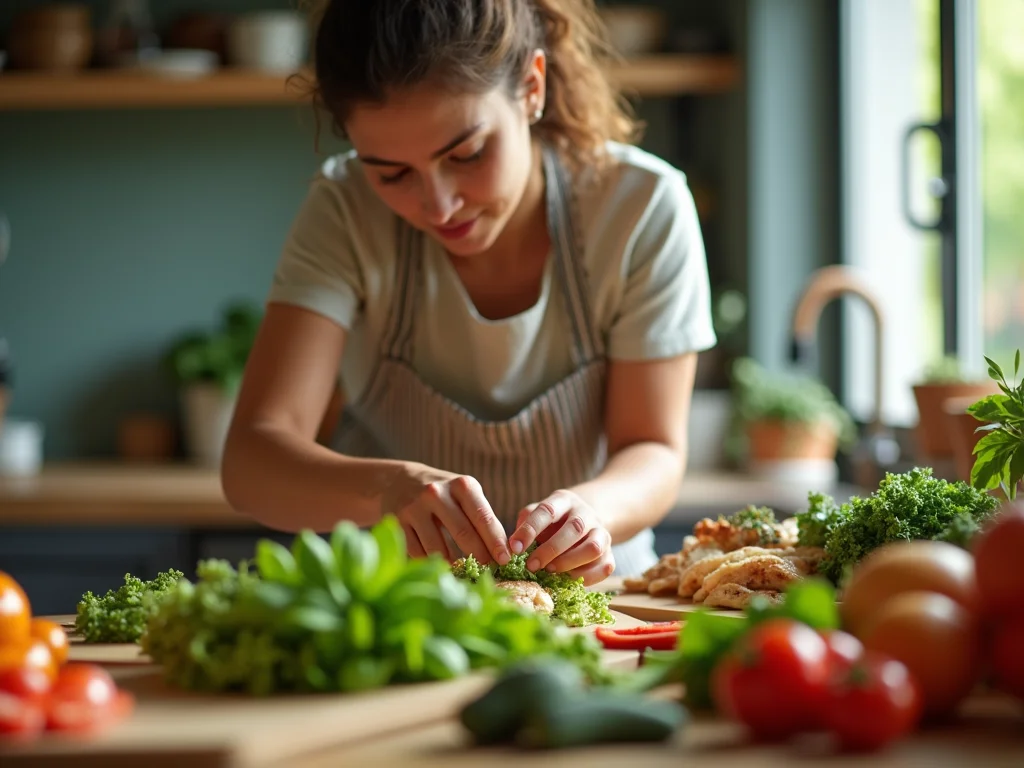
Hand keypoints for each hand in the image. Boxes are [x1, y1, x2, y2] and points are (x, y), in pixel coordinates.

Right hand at [388, 463, 510, 565]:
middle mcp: (437, 493)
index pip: (483, 517)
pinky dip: (431, 561)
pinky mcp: (397, 522)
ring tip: (461, 568)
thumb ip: (481, 518)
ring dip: (453, 563)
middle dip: (479, 556)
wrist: (398, 480)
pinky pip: (418, 553)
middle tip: (488, 570)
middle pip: (463, 533)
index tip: (506, 560)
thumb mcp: (464, 495)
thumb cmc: (443, 494)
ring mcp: (414, 507)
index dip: (495, 541)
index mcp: (461, 485)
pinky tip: (438, 562)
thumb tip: (501, 552)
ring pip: (439, 548)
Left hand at [509, 490, 614, 585]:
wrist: (586, 518)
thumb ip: (525, 523)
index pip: (547, 510)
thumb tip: (511, 544)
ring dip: (570, 563)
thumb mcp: (538, 514)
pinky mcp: (610, 552)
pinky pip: (604, 567)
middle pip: (574, 528)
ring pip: (593, 548)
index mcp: (564, 500)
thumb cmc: (553, 521)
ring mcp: (601, 532)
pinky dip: (586, 577)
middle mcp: (586, 514)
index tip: (515, 548)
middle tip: (531, 566)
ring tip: (550, 571)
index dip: (530, 530)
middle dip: (550, 550)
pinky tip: (567, 580)